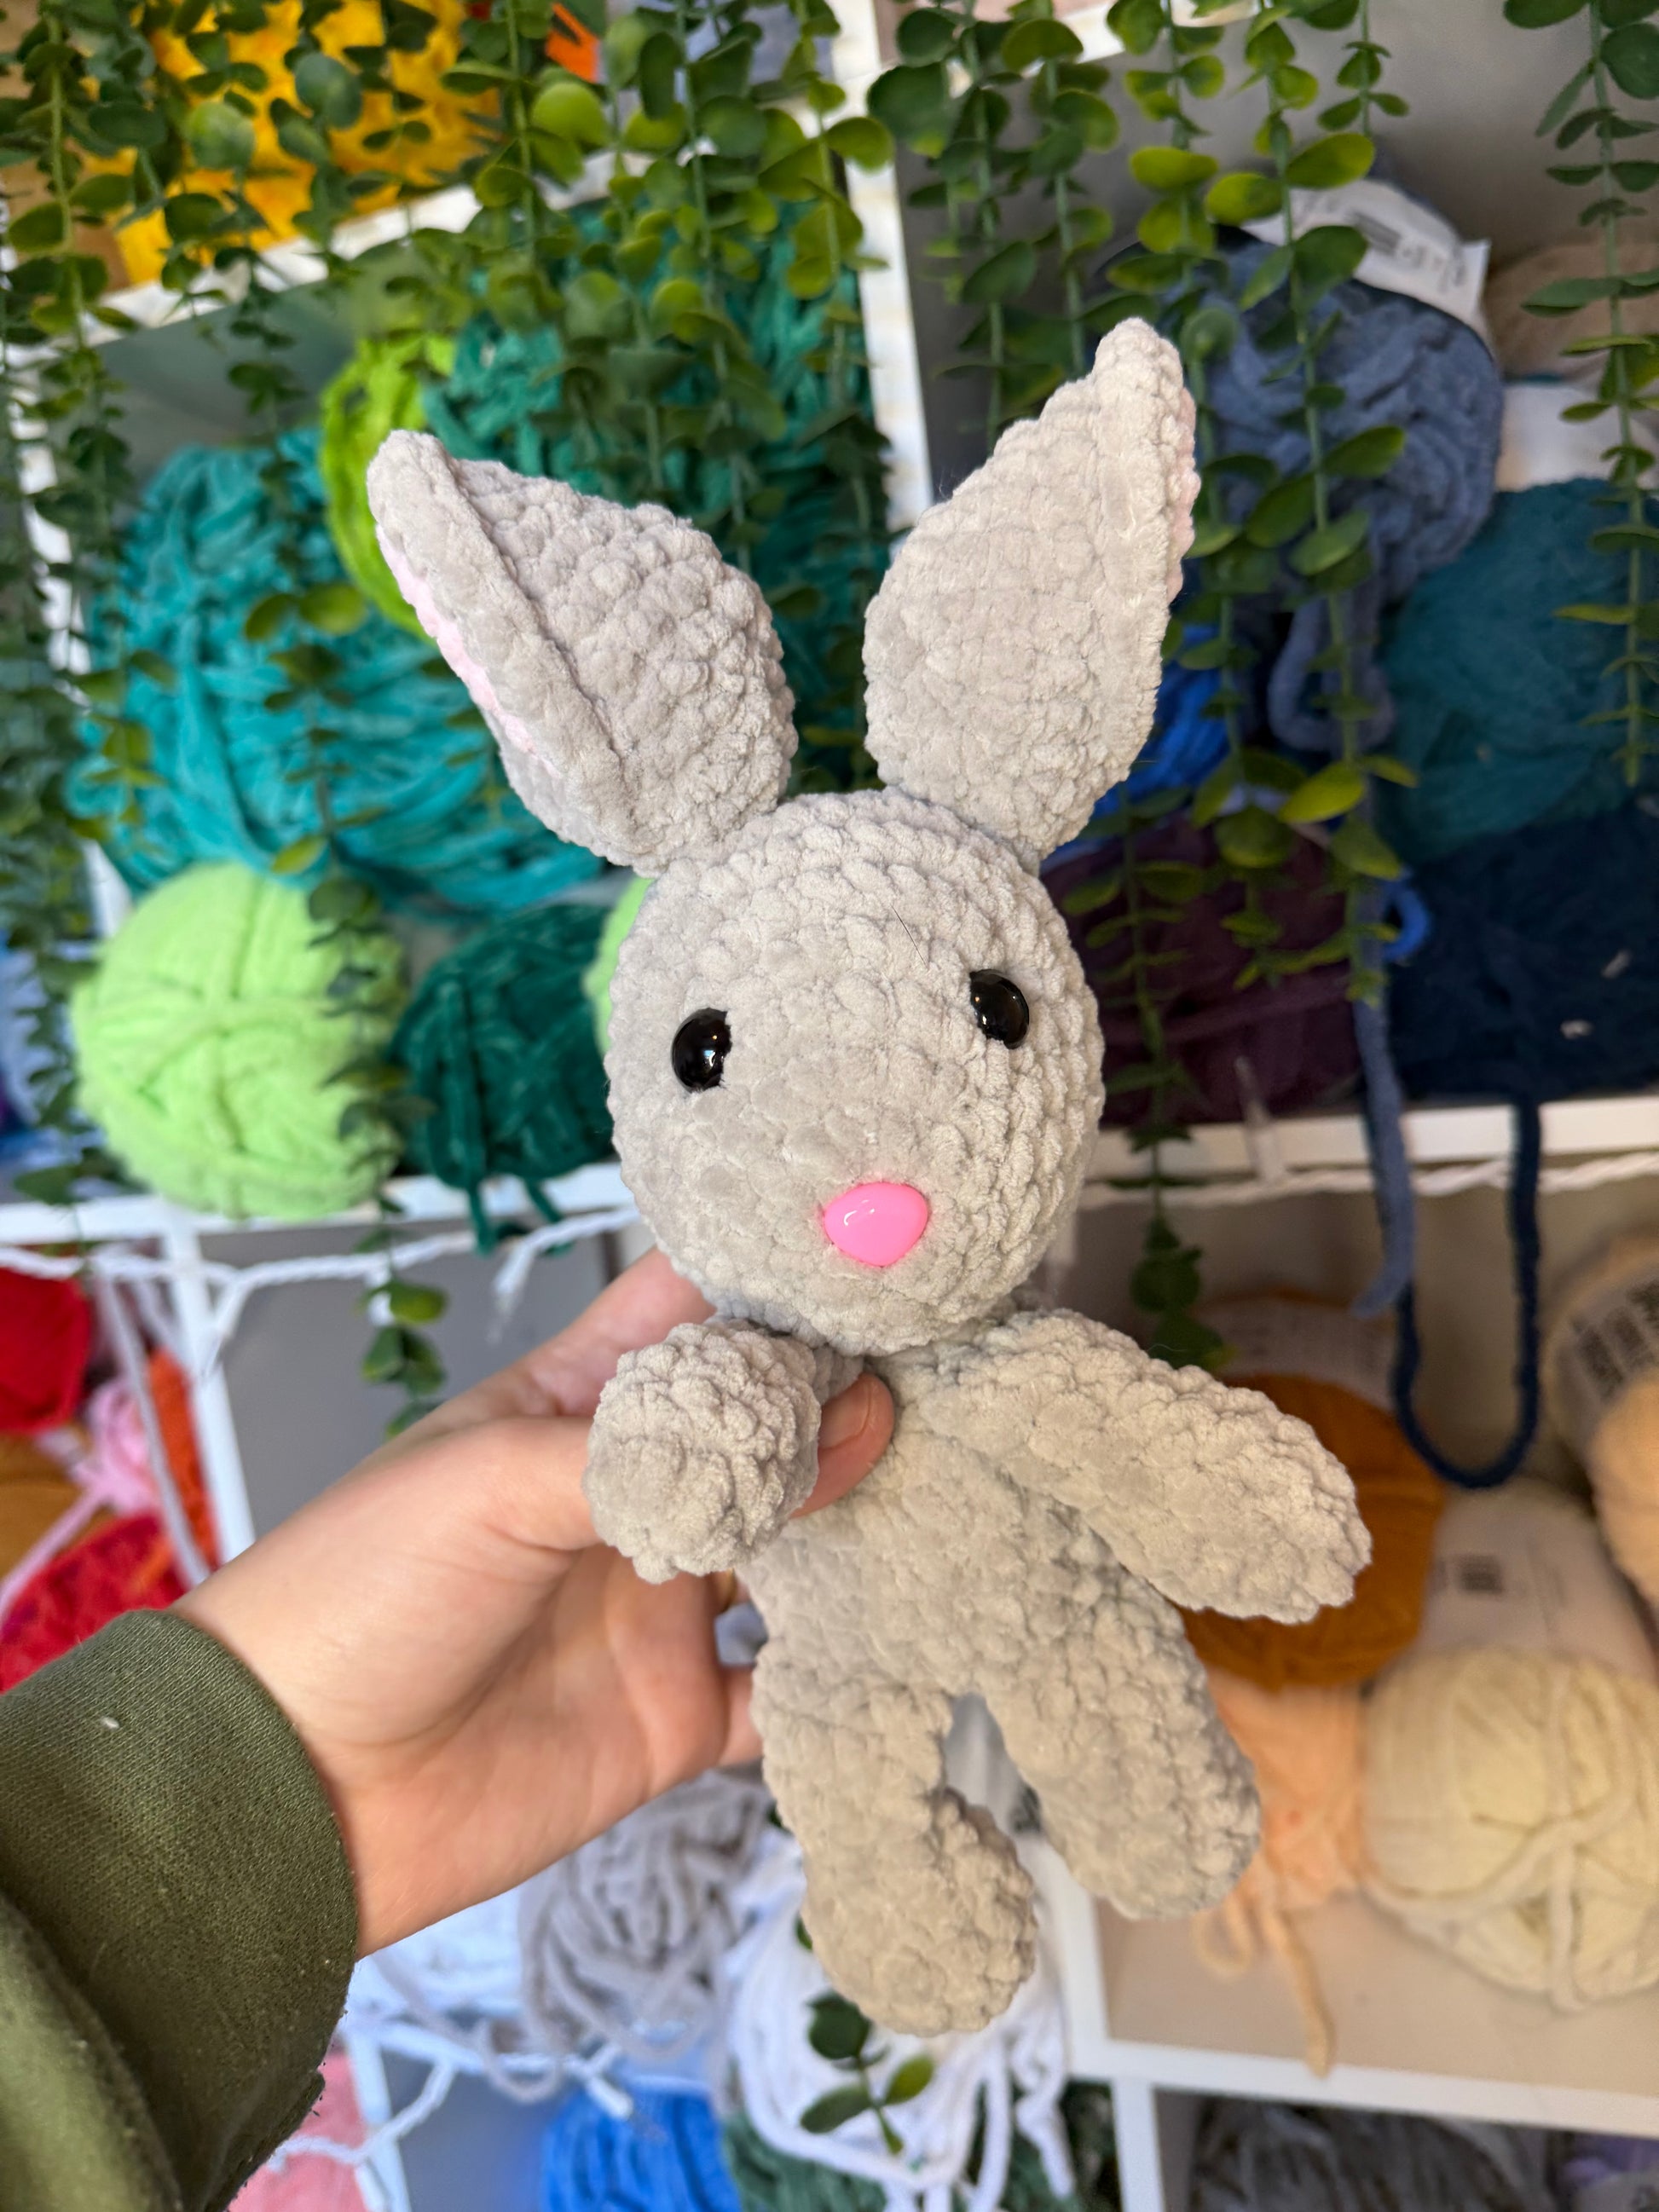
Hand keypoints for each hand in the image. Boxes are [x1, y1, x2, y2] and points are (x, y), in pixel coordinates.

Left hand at [175, 1250, 892, 1953]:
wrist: (291, 1790)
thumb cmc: (359, 1592)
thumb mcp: (494, 1480)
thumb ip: (659, 1454)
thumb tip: (831, 1423)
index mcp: (577, 1407)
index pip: (696, 1317)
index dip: (781, 1290)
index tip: (882, 1271)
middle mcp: (632, 1494)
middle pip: (767, 1430)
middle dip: (847, 1404)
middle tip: (948, 1387)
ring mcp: (660, 1605)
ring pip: (797, 1548)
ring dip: (865, 1523)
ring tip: (955, 1490)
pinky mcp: (676, 1717)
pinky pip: (785, 1691)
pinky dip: (843, 1671)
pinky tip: (904, 1634)